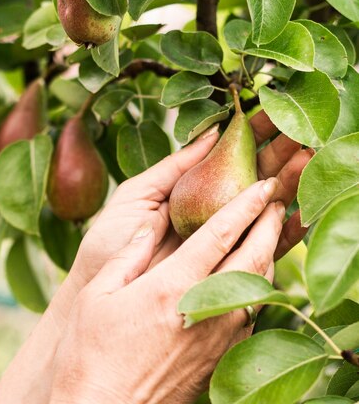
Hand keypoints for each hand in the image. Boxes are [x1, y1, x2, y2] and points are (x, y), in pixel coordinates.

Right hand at [49, 176, 283, 403]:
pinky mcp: (218, 362)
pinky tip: (245, 285)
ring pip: (259, 289)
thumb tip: (154, 223)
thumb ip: (130, 254)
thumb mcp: (96, 295)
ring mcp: (217, 340)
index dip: (245, 205)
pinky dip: (255, 293)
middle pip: (253, 257)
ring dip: (267, 257)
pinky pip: (249, 319)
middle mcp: (204, 312)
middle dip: (268, 224)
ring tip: (266, 236)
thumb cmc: (88, 355)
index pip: (221, 235)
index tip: (262, 186)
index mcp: (171, 288)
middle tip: (274, 201)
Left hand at [69, 112, 311, 291]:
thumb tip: (215, 130)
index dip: (252, 138)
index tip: (273, 116)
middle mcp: (209, 217)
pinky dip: (284, 236)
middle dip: (280, 157)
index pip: (228, 160)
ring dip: (289, 188)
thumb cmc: (109, 240)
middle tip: (302, 135)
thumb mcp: (137, 194)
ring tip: (306, 161)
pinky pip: (262, 255)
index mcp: (190, 193)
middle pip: (253, 182)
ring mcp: (219, 245)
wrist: (98, 287)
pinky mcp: (225, 275)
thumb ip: (174, 167)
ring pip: (264, 214)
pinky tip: (300, 214)